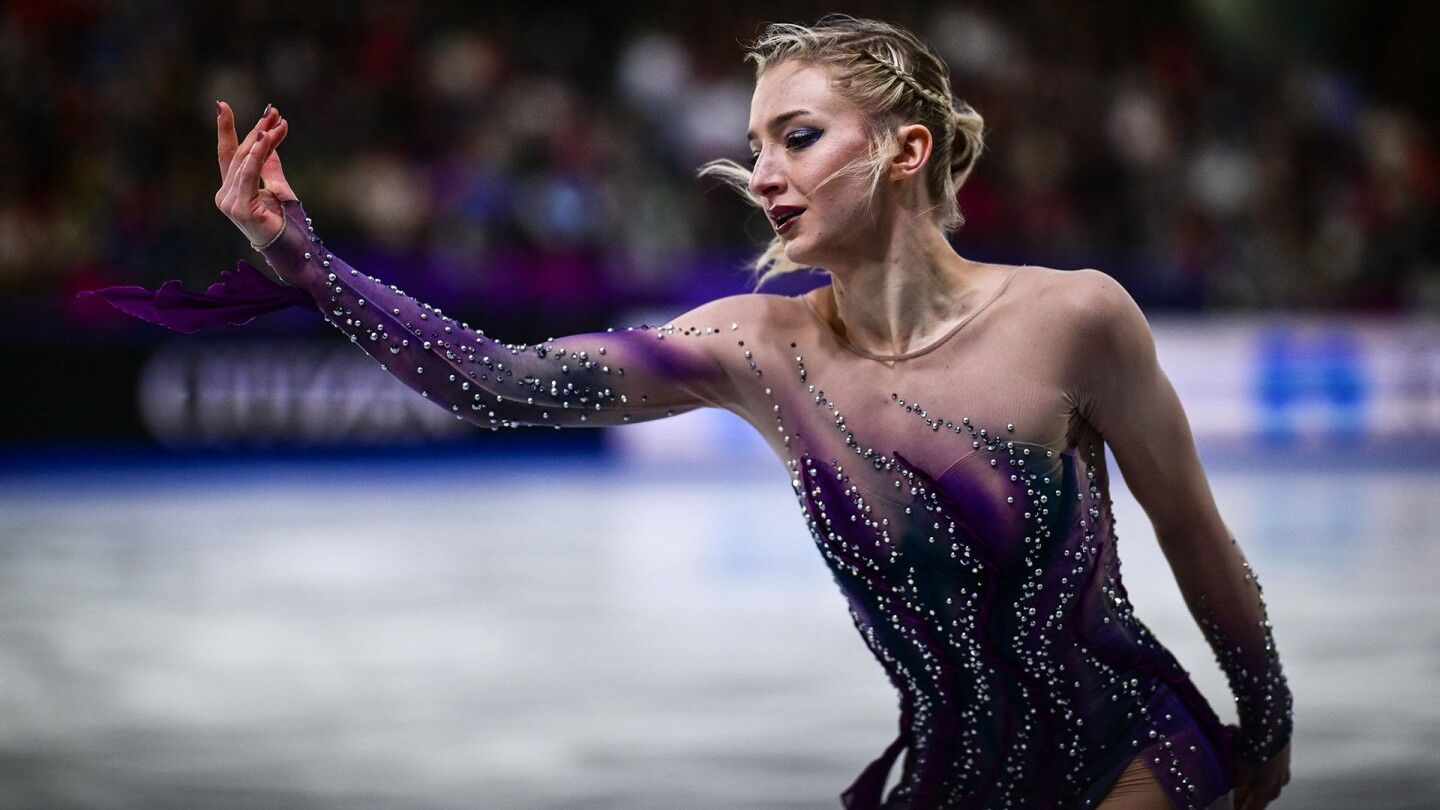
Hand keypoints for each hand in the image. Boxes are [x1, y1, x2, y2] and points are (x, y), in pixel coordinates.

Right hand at [214, 101, 295, 246]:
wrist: (293, 250)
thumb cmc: (286, 224)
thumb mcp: (277, 187)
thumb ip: (270, 165)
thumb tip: (268, 137)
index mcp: (232, 189)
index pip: (228, 154)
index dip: (225, 129)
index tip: (222, 104)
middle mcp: (225, 195)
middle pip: (240, 154)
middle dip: (256, 130)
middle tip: (273, 111)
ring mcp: (229, 203)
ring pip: (245, 161)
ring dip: (263, 139)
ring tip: (276, 121)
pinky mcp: (239, 209)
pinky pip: (248, 175)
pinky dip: (257, 155)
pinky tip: (266, 138)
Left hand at [1234, 740, 1289, 809]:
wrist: (1270, 724)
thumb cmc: (1254, 749)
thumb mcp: (1241, 773)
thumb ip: (1240, 789)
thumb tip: (1237, 801)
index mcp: (1268, 792)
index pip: (1254, 809)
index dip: (1242, 809)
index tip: (1234, 809)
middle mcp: (1280, 785)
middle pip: (1262, 797)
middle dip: (1250, 799)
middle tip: (1237, 798)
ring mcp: (1284, 771)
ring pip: (1267, 784)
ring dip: (1256, 786)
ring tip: (1243, 784)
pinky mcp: (1284, 759)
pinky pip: (1271, 772)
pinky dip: (1261, 774)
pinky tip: (1253, 767)